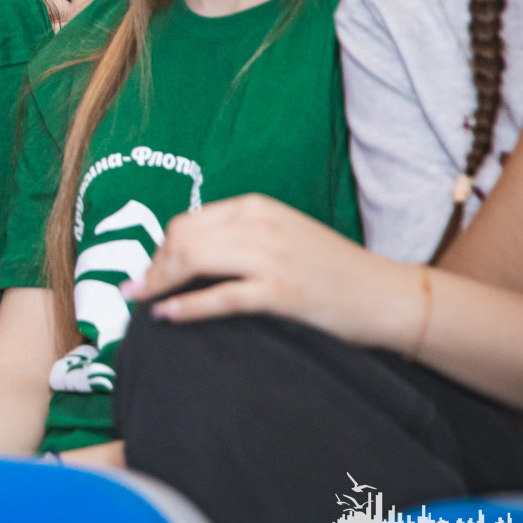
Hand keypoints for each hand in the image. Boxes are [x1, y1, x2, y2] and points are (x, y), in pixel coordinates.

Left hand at [128, 194, 417, 350]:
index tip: (149, 273)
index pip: (187, 223)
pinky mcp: (281, 292)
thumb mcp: (282, 236)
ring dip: (160, 283)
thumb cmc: (332, 270)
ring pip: (193, 260)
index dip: (160, 250)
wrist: (386, 295)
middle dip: (153, 267)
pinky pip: (219, 296)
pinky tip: (167, 315)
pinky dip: (186, 306)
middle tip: (136, 292)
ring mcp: (271, 257)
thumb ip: (239, 237)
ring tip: (144, 304)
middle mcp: (260, 225)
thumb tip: (185, 256)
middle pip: (181, 239)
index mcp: (256, 208)